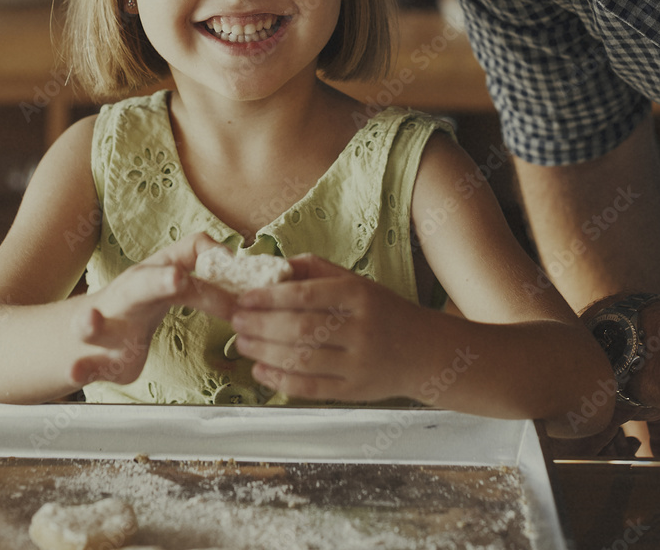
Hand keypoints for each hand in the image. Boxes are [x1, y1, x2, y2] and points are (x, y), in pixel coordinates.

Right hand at [69, 232, 234, 386]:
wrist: (89, 329)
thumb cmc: (142, 302)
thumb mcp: (172, 280)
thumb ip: (205, 279)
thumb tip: (248, 279)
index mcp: (156, 275)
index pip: (186, 257)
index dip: (213, 263)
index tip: (239, 276)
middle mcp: (129, 295)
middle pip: (143, 285)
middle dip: (160, 281)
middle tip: (177, 279)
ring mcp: (106, 326)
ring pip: (95, 324)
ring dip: (93, 324)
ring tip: (90, 323)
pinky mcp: (95, 359)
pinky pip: (84, 364)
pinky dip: (80, 369)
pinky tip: (76, 372)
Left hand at [230, 255, 426, 402]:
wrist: (423, 352)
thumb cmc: (381, 311)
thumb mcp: (356, 281)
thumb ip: (315, 270)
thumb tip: (273, 267)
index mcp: (358, 295)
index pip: (305, 295)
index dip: (269, 298)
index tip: (245, 298)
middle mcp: (360, 329)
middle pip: (300, 330)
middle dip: (260, 326)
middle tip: (237, 321)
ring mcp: (358, 364)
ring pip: (301, 360)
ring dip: (264, 353)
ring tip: (243, 343)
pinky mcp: (354, 392)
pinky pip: (310, 389)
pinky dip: (280, 381)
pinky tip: (261, 371)